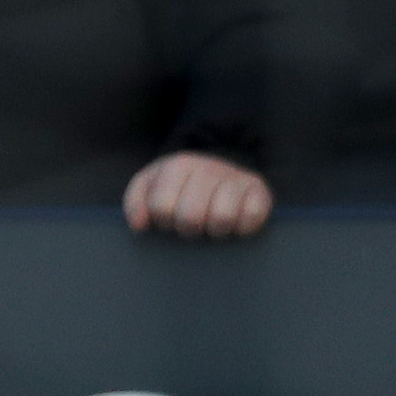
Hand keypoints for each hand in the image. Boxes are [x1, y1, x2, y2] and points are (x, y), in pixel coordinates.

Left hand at [122, 150, 273, 240]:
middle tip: (191, 224)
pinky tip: (234, 223)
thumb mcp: (151, 185)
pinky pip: (250, 219)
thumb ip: (136, 202)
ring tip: (211, 225)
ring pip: (221, 220)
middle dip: (187, 229)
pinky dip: (242, 228)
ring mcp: (236, 178)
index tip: (168, 218)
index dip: (163, 221)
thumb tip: (139, 225)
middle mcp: (208, 168)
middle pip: (190, 218)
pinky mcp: (259, 191)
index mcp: (177, 165)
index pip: (161, 208)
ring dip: (214, 231)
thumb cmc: (179, 186)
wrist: (219, 169)